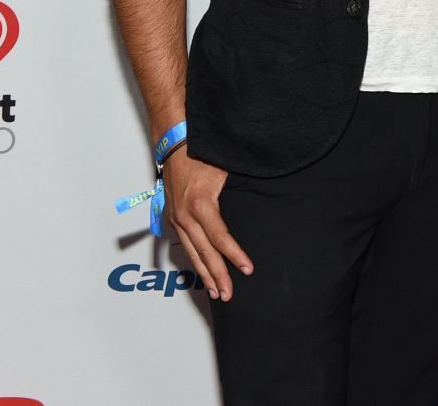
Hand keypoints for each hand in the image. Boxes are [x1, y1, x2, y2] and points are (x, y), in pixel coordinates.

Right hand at [163, 147, 253, 300]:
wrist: (175, 143)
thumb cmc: (204, 152)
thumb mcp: (227, 168)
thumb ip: (241, 189)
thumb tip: (265, 200)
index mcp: (201, 204)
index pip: (220, 238)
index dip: (234, 255)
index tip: (247, 269)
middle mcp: (185, 215)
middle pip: (204, 252)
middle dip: (217, 275)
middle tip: (228, 295)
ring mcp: (176, 217)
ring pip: (191, 252)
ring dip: (203, 273)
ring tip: (215, 291)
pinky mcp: (173, 216)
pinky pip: (185, 243)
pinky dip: (194, 259)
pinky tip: (202, 270)